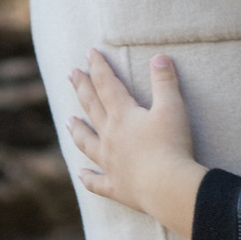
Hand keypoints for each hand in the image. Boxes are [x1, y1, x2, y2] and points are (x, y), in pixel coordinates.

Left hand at [68, 49, 204, 238]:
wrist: (167, 187)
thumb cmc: (172, 145)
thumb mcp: (172, 108)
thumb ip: (165, 82)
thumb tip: (159, 57)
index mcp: (123, 115)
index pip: (107, 84)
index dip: (99, 66)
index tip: (89, 53)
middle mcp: (110, 136)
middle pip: (92, 107)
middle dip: (82, 88)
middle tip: (70, 74)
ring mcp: (109, 163)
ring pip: (87, 143)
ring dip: (77, 130)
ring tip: (68, 120)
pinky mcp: (116, 186)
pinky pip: (96, 182)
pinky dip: (88, 177)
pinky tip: (80, 173)